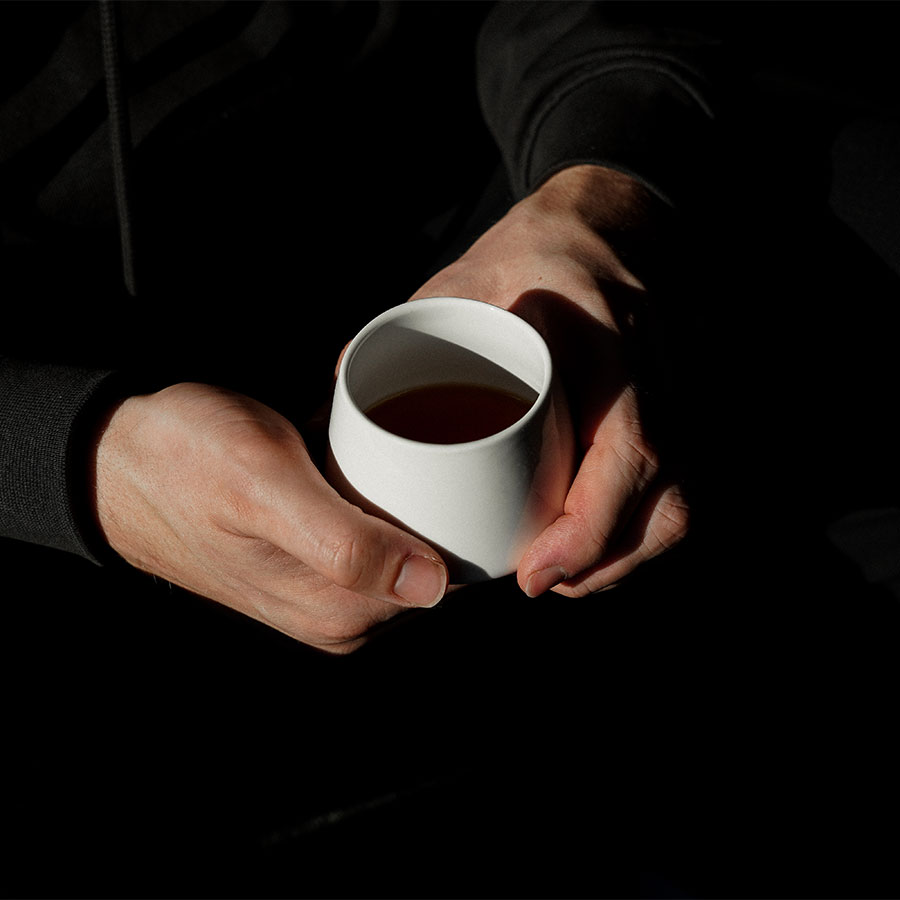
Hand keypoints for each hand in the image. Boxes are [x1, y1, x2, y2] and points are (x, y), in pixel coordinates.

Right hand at [93, 382, 447, 651]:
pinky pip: (369, 528)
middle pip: (430, 558)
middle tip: (412, 434)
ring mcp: (324, 591)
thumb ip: (344, 544)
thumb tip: (429, 585)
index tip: (457, 457)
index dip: (463, 515)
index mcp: (338, 609)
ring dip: (403, 490)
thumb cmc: (185, 460)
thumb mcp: (264, 486)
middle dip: (436, 498)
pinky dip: (373, 491)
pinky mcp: (309, 563)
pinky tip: (351, 457)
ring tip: (374, 441)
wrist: (122, 460)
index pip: (448, 575)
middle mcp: (338, 613)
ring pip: (401, 539)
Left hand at [410, 165, 688, 595]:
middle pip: (662, 496)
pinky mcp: (682, 412)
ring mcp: (677, 394)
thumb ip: (398, 342)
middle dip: (604, 561)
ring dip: (623, 556)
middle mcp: (652, 372)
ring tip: (560, 572)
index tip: (533, 574)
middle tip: (536, 581)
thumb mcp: (457, 283)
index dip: (589, 528)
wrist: (607, 223)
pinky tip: (594, 543)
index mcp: (597, 338)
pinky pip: (679, 489)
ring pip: (678, 503)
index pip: (624, 449)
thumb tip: (335, 416)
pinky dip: (639, 531)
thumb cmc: (527, 254)